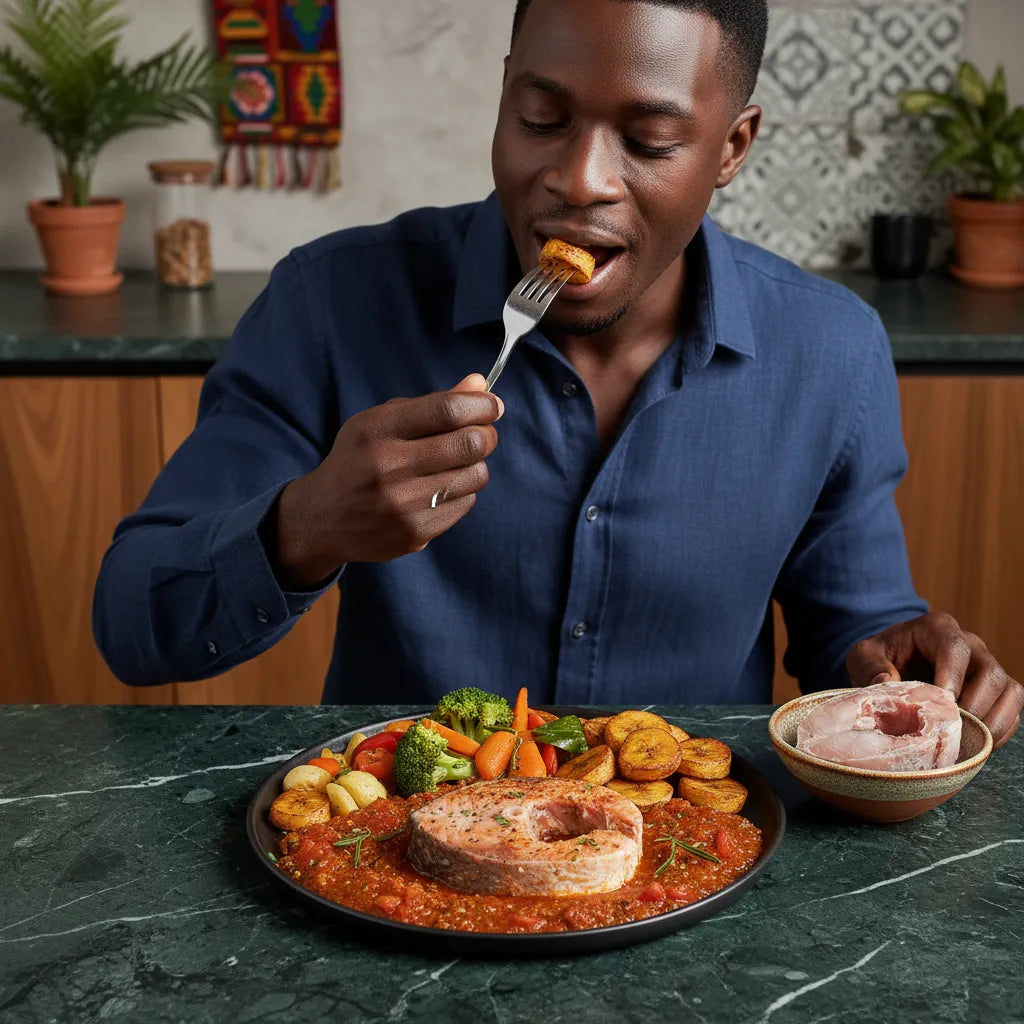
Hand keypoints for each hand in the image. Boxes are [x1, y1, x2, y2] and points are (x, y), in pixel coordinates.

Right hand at [273, 373, 502, 584]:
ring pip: (475, 475)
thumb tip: (480, 384)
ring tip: (457, 463)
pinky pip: (465, 504)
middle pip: (469, 443)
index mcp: (377, 429)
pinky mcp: (415, 532)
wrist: (322, 517)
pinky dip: (462, 492)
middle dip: (486, 434)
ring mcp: (402, 504)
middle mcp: (388, 466)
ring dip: (475, 465)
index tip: (492, 405)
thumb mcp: (382, 422)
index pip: (447, 410)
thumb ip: (433, 403)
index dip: (481, 405)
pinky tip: (440, 489)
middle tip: (482, 434)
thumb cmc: (360, 459)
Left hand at [847, 612, 1021, 747]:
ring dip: (993, 721)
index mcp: (937, 629)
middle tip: (952, 729)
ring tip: (966, 742)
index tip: (942, 703)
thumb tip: (888, 682)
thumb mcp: (863, 656)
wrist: (891, 664)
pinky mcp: (995, 693)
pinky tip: (975, 746)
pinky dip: (999, 731)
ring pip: (1010, 691)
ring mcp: (986, 669)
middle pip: (990, 671)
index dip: (952, 677)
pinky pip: (1012, 712)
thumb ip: (871, 666)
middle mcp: (970, 645)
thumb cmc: (879, 657)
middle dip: (975, 704)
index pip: (955, 648)